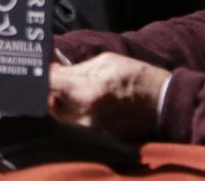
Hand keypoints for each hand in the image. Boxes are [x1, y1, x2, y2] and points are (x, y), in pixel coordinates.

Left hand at [48, 52, 169, 140]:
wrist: (163, 105)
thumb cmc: (137, 79)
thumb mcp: (104, 62)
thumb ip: (74, 68)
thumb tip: (52, 69)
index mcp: (85, 93)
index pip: (47, 84)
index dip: (42, 73)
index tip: (44, 66)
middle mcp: (83, 117)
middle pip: (48, 104)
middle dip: (51, 89)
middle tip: (60, 77)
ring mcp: (89, 133)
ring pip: (58, 117)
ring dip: (61, 103)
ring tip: (75, 90)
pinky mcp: (95, 141)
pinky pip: (73, 127)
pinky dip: (72, 115)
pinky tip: (83, 104)